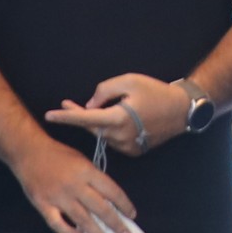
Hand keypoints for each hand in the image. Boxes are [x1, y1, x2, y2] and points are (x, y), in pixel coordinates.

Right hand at [11, 133, 142, 232]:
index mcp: (87, 172)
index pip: (112, 191)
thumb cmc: (58, 154)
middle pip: (101, 209)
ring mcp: (59, 197)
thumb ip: (93, 178)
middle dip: (116, 225)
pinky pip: (58, 224)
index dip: (124, 204)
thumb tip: (107, 199)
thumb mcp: (81, 160)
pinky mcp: (43, 205)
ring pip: (83, 220)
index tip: (132, 215)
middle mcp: (75, 186)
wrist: (28, 152)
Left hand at [49, 73, 186, 155]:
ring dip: (99, 122)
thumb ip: (104, 91)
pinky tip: (125, 119)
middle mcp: (120, 136)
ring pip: (103, 134)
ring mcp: (127, 147)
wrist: (182, 110)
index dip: (66, 117)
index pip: (85, 118)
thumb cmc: (156, 92)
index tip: (49, 116)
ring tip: (113, 106)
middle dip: (79, 116)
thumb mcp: (129, 81)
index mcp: (118, 118)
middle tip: (67, 104)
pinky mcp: (134, 151)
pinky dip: (112, 130)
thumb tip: (90, 105)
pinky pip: (114, 140)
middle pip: (91, 127)